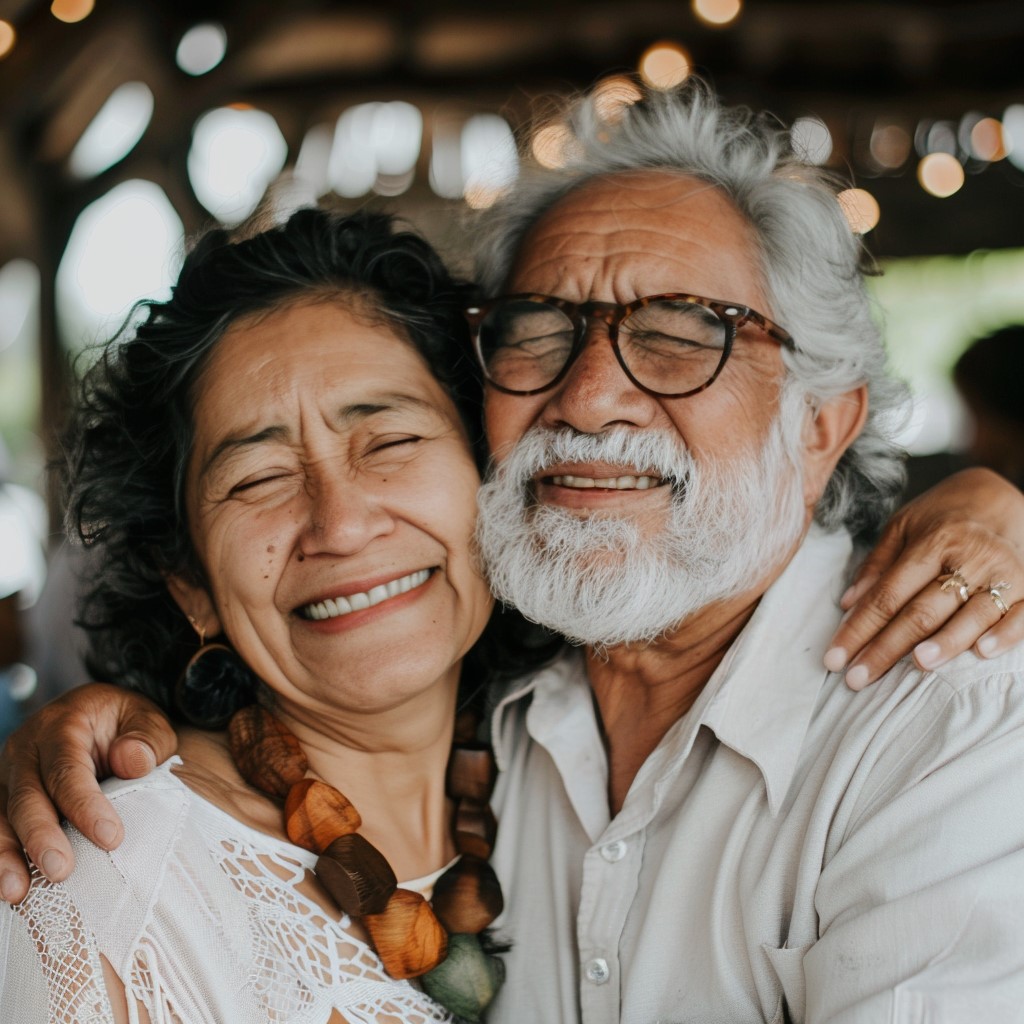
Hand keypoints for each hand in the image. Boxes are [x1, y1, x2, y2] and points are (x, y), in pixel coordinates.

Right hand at [0, 683, 176, 902]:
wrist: (98, 713)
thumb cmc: (126, 723)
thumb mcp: (146, 719)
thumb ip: (146, 739)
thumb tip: (132, 762)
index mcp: (62, 725)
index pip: (68, 770)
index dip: (86, 806)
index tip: (111, 838)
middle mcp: (26, 748)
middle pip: (27, 797)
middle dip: (41, 837)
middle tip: (61, 871)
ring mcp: (9, 774)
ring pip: (1, 817)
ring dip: (7, 856)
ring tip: (18, 891)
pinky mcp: (3, 796)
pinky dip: (0, 855)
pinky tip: (10, 885)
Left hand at [826, 468, 1023, 688]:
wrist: (1002, 496)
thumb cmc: (943, 517)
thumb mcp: (902, 527)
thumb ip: (877, 565)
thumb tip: (848, 604)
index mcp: (932, 542)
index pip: (887, 595)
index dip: (859, 629)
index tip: (835, 658)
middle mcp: (969, 558)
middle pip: (921, 611)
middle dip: (887, 648)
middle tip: (857, 677)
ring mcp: (1003, 573)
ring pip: (970, 615)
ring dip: (944, 643)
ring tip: (917, 665)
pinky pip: (1019, 616)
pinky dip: (1003, 635)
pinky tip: (982, 652)